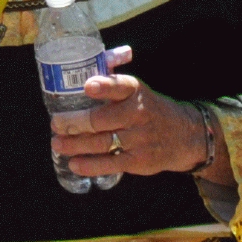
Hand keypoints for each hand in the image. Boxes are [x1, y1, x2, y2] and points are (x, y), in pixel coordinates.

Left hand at [49, 48, 212, 177]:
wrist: (185, 135)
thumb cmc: (150, 109)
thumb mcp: (139, 91)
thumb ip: (113, 84)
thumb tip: (80, 76)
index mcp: (136, 91)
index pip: (120, 86)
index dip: (104, 87)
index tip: (88, 86)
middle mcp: (138, 114)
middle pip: (100, 119)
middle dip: (74, 122)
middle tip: (56, 123)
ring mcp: (139, 139)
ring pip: (101, 142)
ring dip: (75, 144)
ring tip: (57, 143)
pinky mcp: (138, 161)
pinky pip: (109, 164)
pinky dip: (89, 165)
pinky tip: (73, 163)